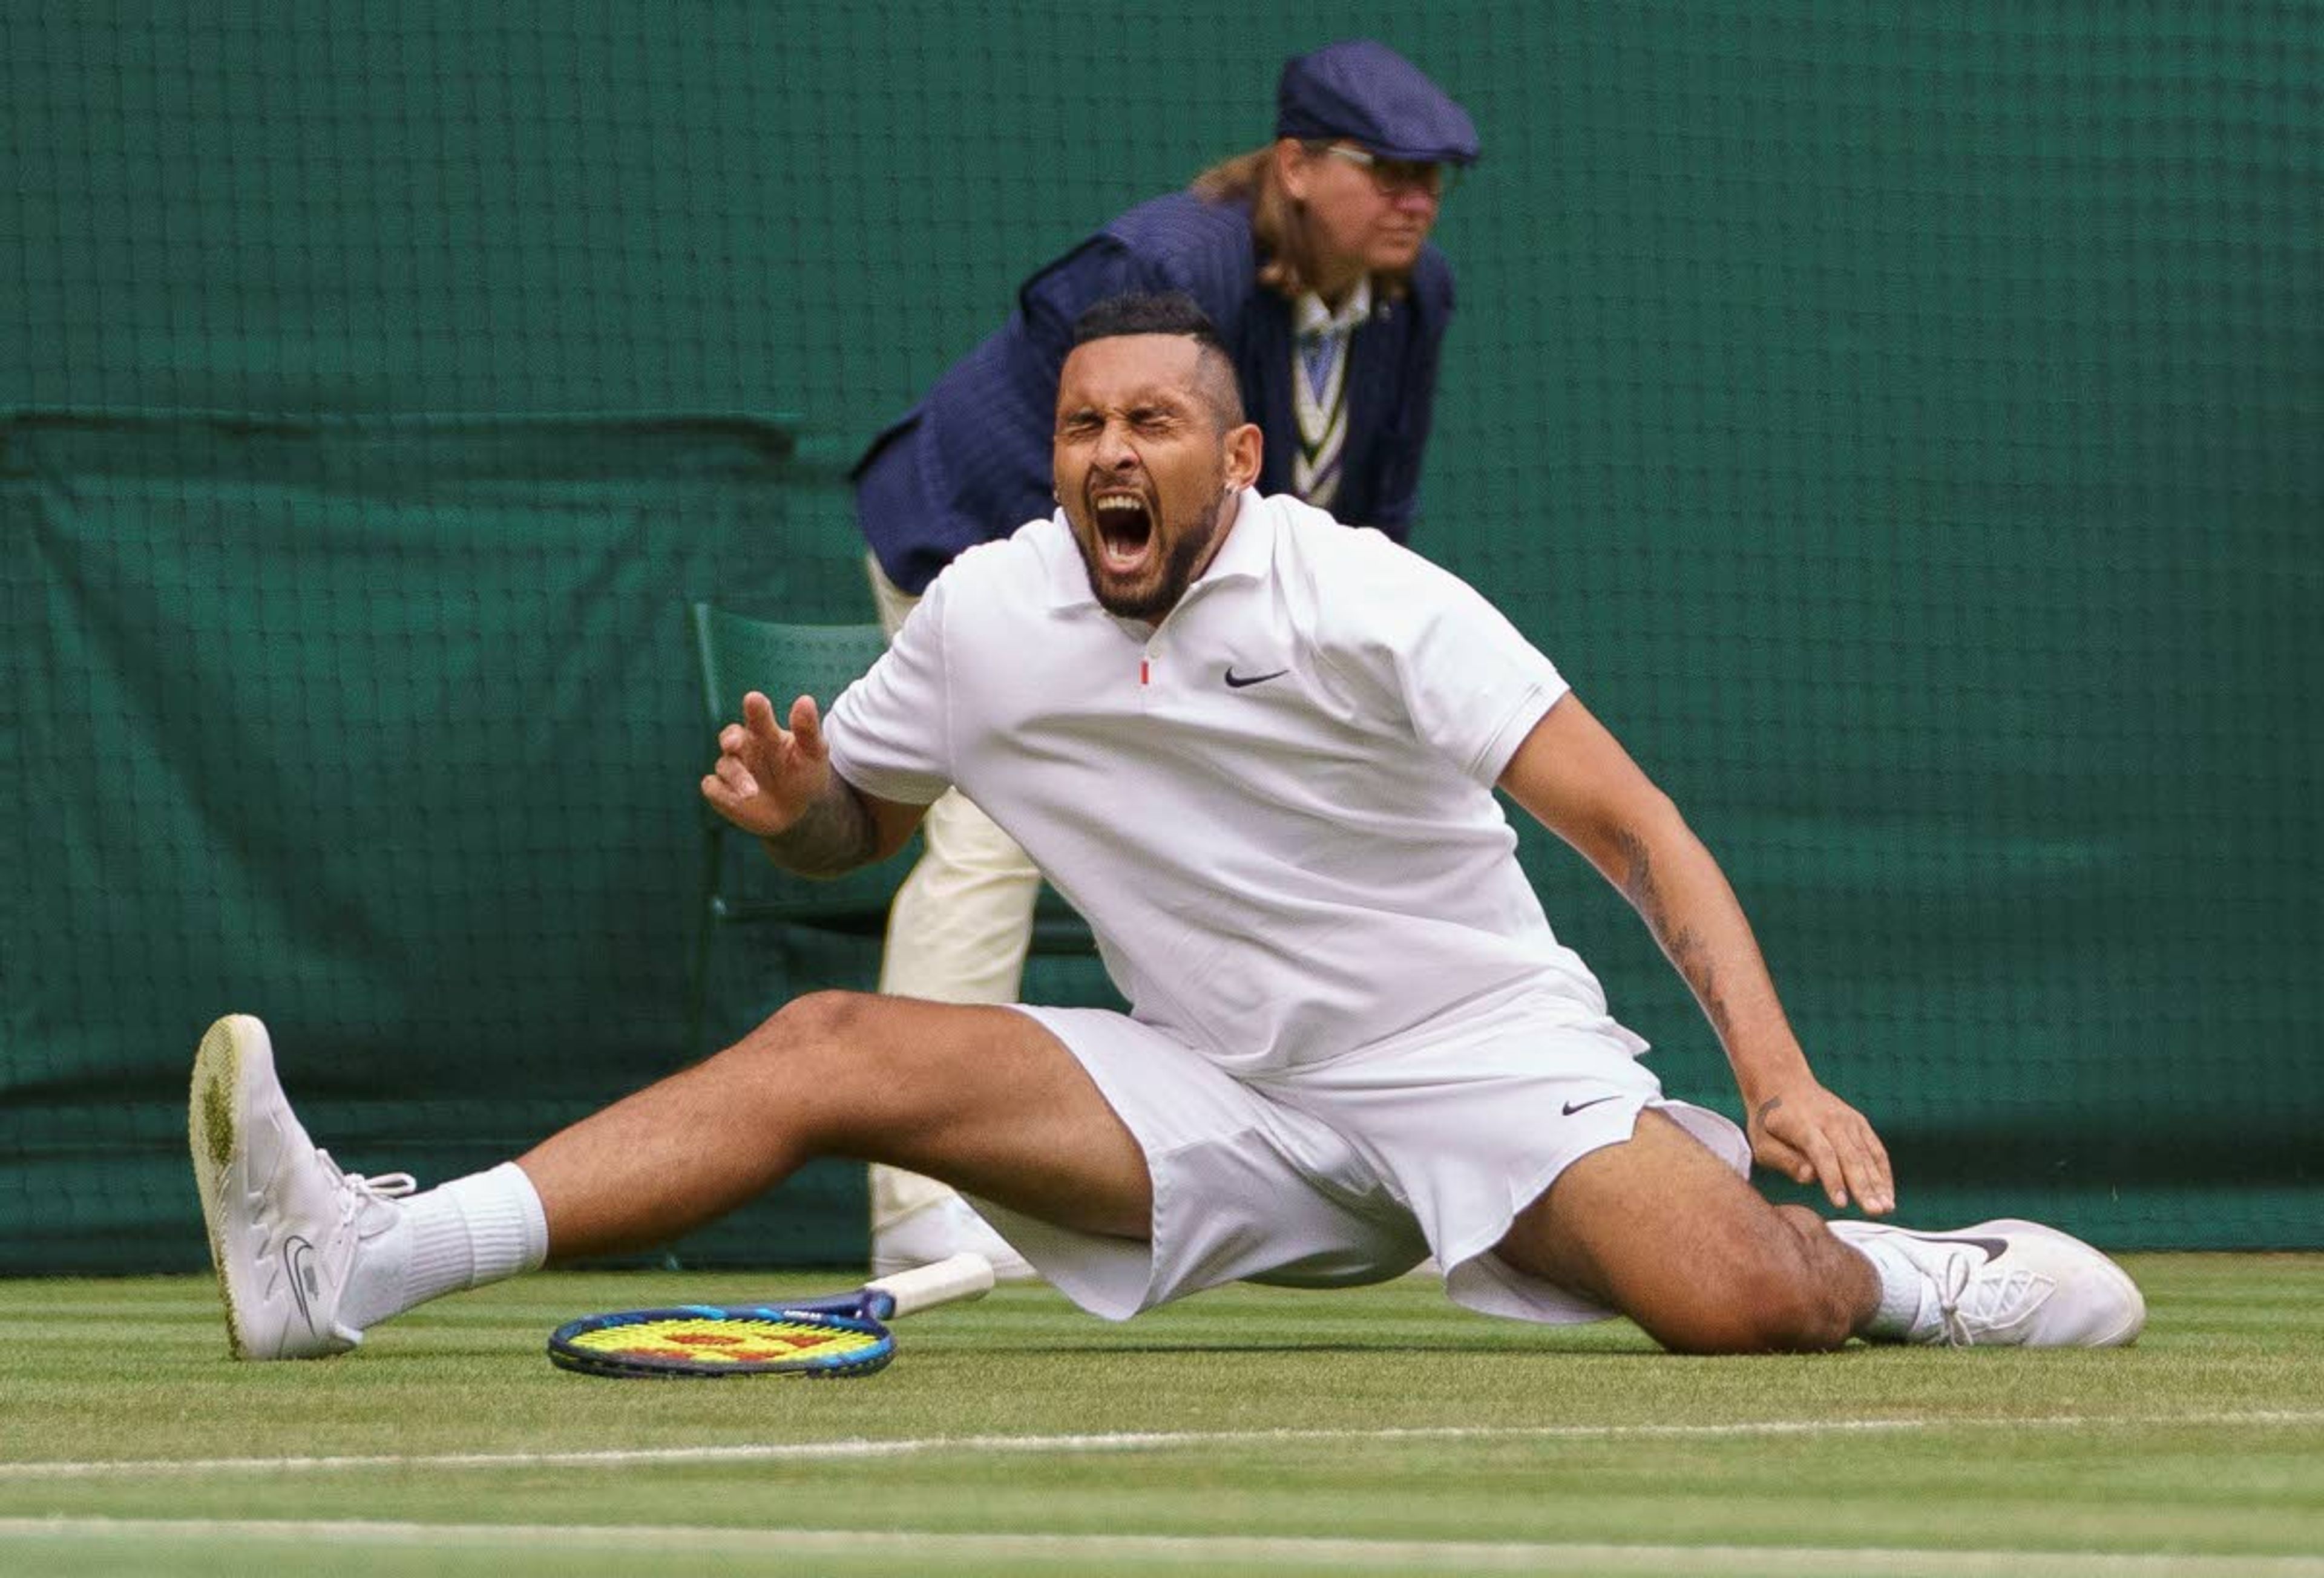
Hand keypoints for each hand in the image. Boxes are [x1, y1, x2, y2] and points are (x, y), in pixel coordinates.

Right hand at [698, 690, 829, 837]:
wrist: (799, 811)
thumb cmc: (805, 774)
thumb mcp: (813, 752)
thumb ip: (807, 729)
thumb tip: (805, 700)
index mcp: (764, 731)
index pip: (757, 715)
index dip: (755, 708)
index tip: (753, 699)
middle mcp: (743, 747)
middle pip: (731, 736)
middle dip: (731, 739)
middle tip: (734, 743)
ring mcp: (732, 768)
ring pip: (725, 766)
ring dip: (737, 777)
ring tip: (752, 792)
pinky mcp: (722, 791)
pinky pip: (713, 788)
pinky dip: (722, 793)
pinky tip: (737, 800)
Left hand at [1747, 1081, 1894, 1215]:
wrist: (1782, 1082)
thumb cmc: (1768, 1121)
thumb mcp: (1762, 1143)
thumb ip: (1784, 1161)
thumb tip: (1810, 1176)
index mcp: (1803, 1125)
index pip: (1822, 1154)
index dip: (1833, 1179)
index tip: (1841, 1204)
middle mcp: (1830, 1121)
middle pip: (1850, 1156)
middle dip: (1863, 1186)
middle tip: (1874, 1212)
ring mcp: (1848, 1120)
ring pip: (1867, 1154)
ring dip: (1878, 1183)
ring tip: (1886, 1208)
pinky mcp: (1859, 1122)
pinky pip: (1875, 1149)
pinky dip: (1883, 1172)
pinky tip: (1887, 1195)